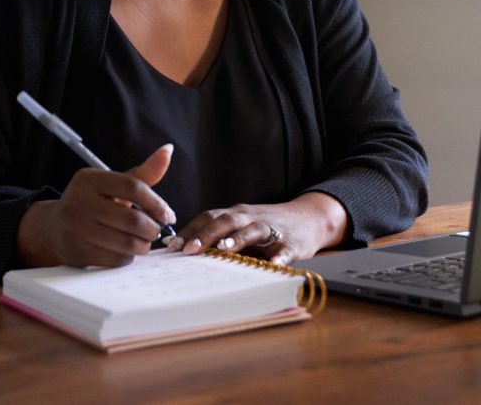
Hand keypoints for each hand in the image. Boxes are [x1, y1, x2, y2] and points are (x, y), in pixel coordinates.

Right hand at [17, 144, 175, 267]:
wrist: (54, 227)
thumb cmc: (92, 202)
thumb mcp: (113, 184)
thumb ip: (143, 173)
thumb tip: (168, 150)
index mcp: (89, 179)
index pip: (133, 187)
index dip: (156, 203)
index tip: (168, 214)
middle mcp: (79, 201)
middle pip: (131, 219)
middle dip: (152, 228)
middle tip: (156, 231)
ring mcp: (75, 228)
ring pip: (125, 242)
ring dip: (142, 245)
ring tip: (144, 242)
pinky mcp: (75, 252)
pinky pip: (114, 259)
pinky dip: (127, 257)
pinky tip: (127, 251)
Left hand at [164, 192, 347, 265]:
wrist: (309, 218)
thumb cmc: (268, 226)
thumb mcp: (242, 226)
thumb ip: (219, 236)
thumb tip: (184, 252)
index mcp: (237, 214)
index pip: (209, 217)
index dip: (190, 230)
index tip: (171, 246)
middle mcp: (251, 217)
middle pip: (226, 221)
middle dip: (206, 235)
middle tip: (189, 250)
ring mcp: (272, 228)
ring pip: (253, 229)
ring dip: (238, 239)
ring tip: (224, 250)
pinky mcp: (291, 242)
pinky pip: (284, 250)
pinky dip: (279, 257)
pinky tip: (273, 266)